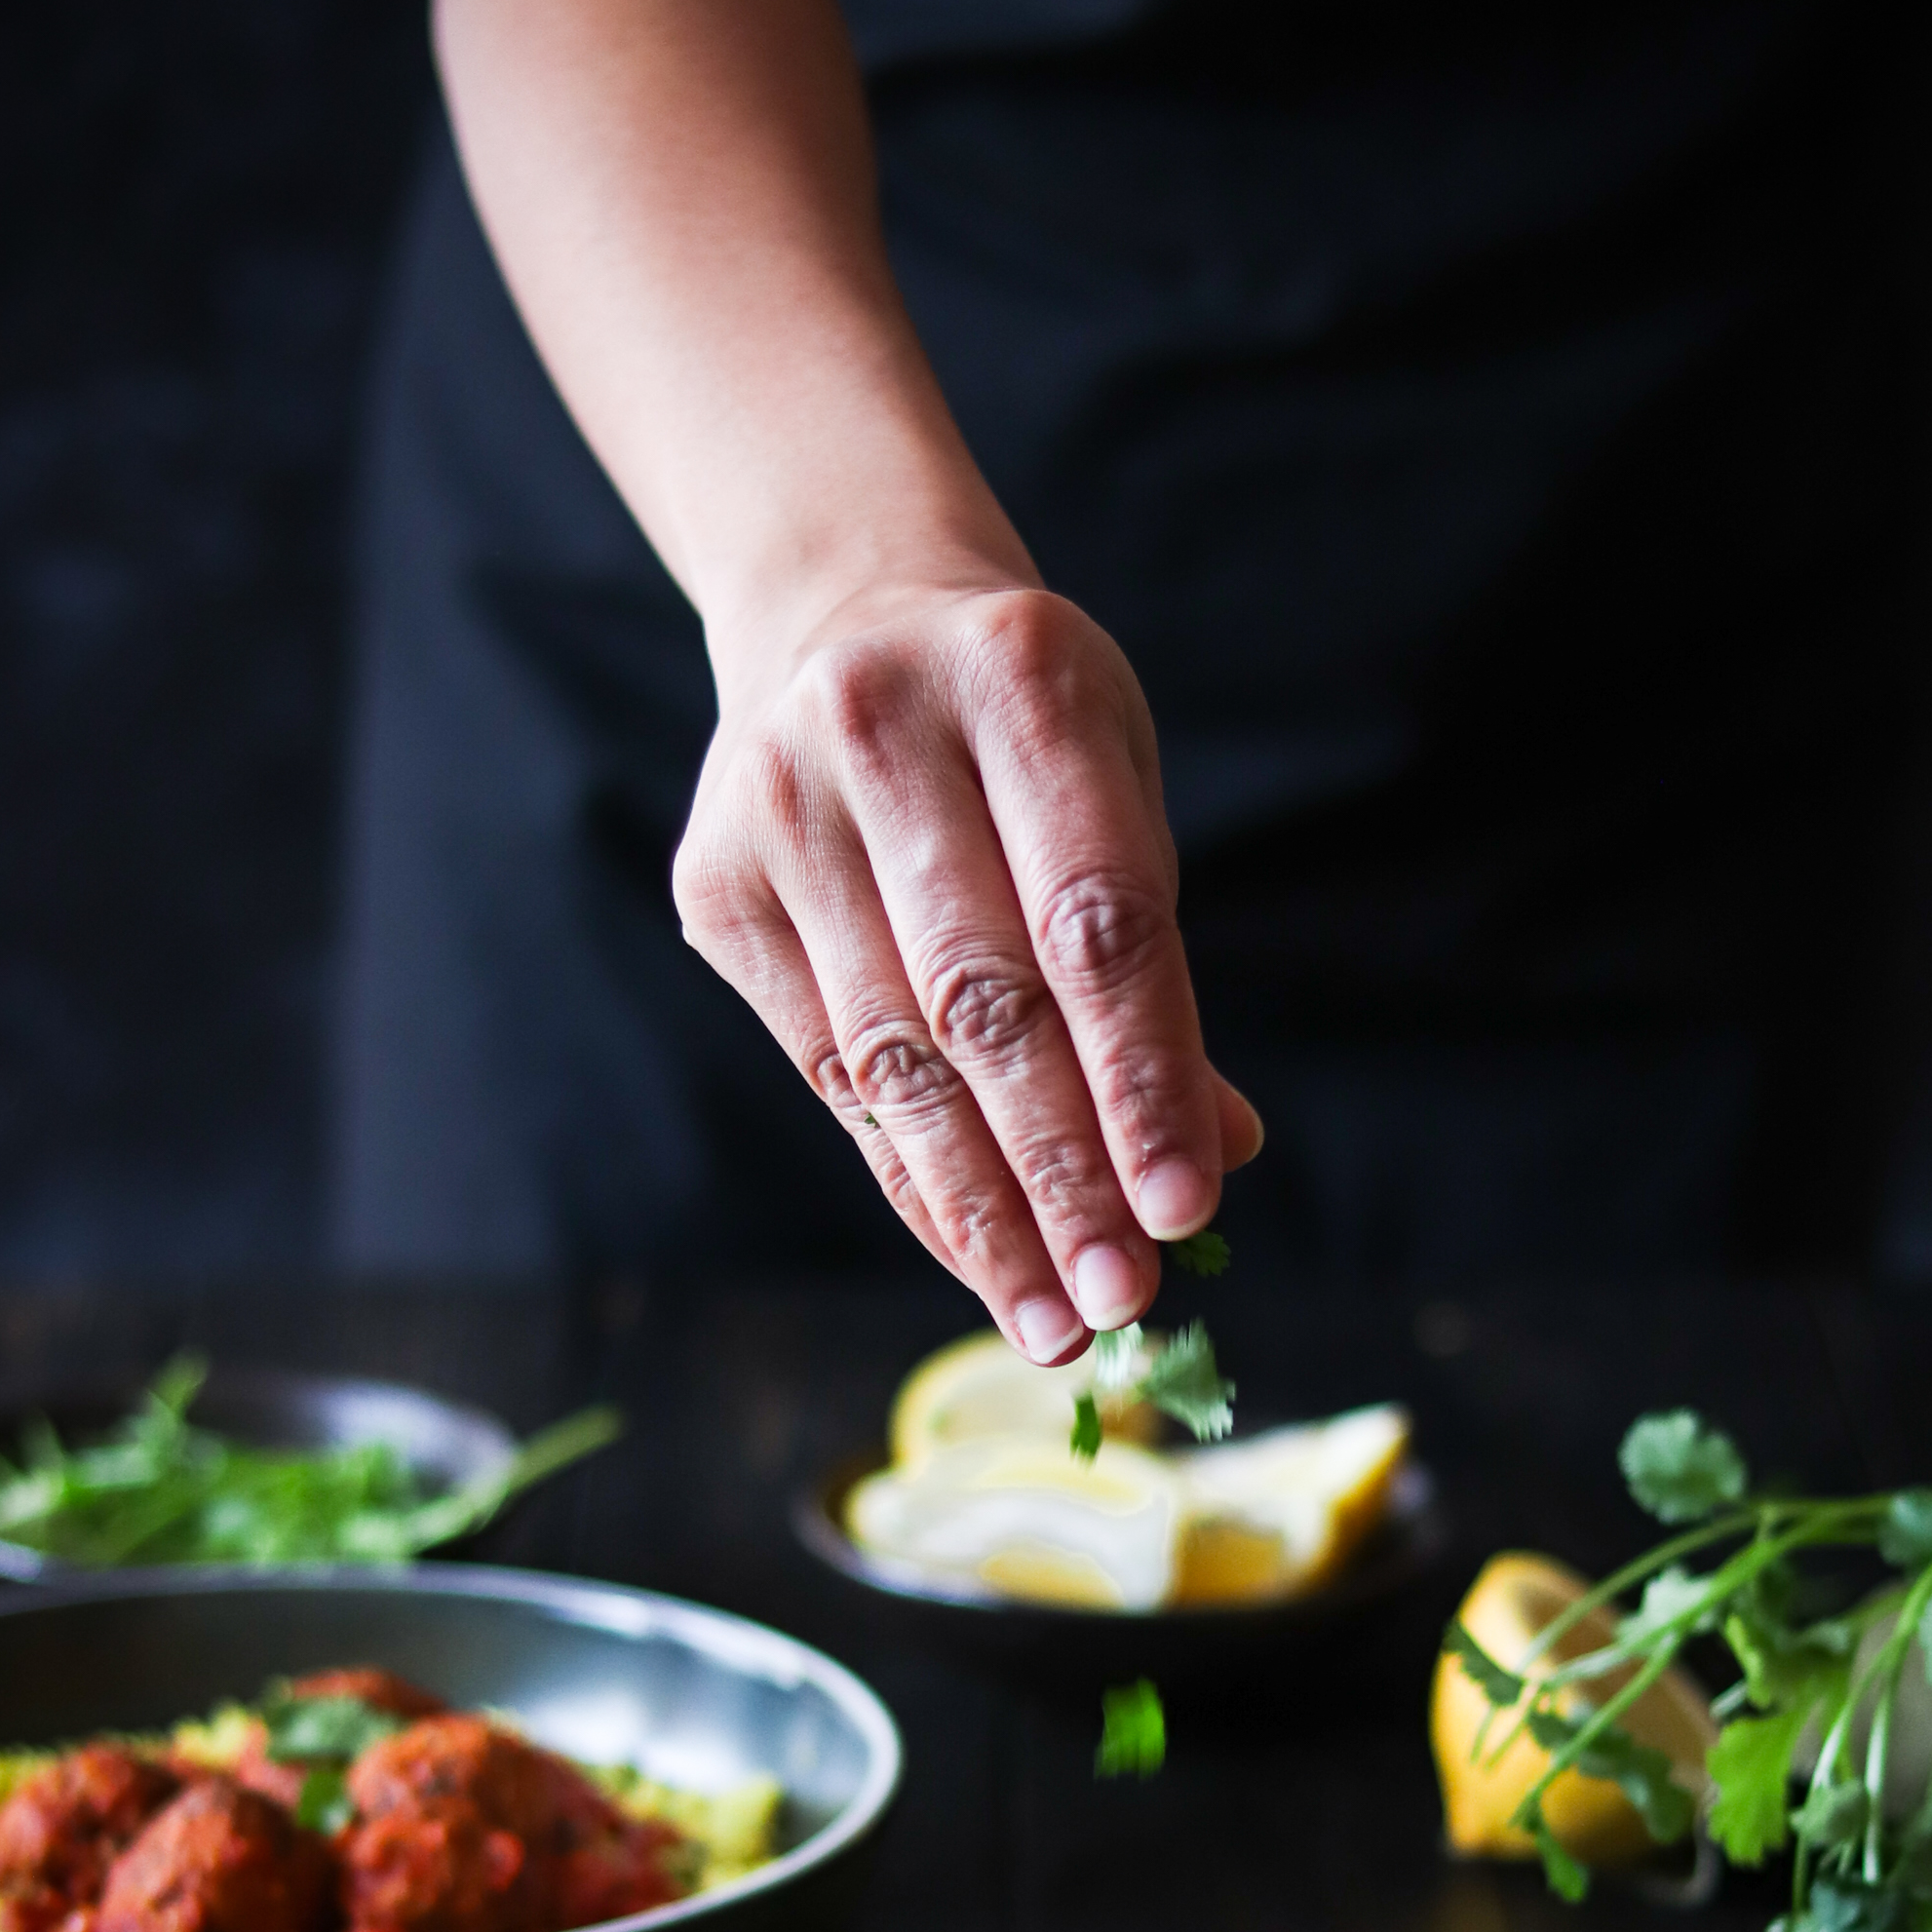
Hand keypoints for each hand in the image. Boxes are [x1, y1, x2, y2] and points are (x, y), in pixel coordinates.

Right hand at [674, 575, 1259, 1356]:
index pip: (1097, 918)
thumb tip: (1215, 1150)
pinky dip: (913, 1176)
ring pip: (896, 1055)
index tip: (1189, 1208)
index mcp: (1022, 678)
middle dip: (1064, 1170)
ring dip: (985, 1207)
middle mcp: (883, 730)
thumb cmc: (1018, 732)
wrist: (838, 615)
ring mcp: (780, 807)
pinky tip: (977, 1255)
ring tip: (1056, 1316)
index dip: (1144, 1074)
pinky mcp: (716, 885)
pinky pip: (831, 1070)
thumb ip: (1156, 965)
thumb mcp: (1116, 792)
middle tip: (1122, 1298)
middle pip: (987, 999)